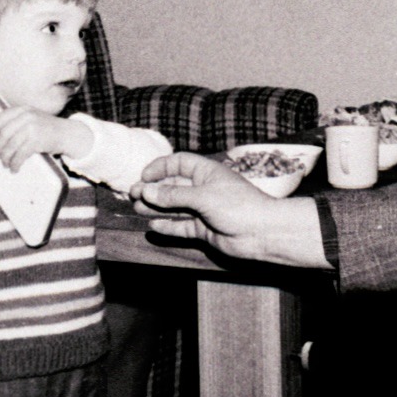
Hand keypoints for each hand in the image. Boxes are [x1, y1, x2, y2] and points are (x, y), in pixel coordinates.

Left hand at [0, 106, 93, 170]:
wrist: (67, 133)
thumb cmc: (48, 128)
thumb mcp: (33, 117)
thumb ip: (19, 121)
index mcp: (24, 109)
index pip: (2, 117)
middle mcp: (26, 116)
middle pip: (4, 134)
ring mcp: (31, 128)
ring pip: (10, 146)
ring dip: (6, 158)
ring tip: (6, 164)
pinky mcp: (36, 140)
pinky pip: (20, 154)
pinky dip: (15, 163)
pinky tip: (15, 168)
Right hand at [130, 153, 329, 267]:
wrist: (263, 233)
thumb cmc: (239, 206)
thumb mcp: (203, 196)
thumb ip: (173, 195)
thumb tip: (146, 190)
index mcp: (207, 172)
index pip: (179, 162)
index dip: (160, 167)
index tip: (143, 176)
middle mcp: (204, 189)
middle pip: (173, 185)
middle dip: (153, 189)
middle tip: (132, 195)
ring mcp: (204, 210)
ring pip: (174, 207)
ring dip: (157, 207)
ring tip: (138, 208)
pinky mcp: (204, 229)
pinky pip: (181, 226)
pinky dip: (168, 225)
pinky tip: (153, 225)